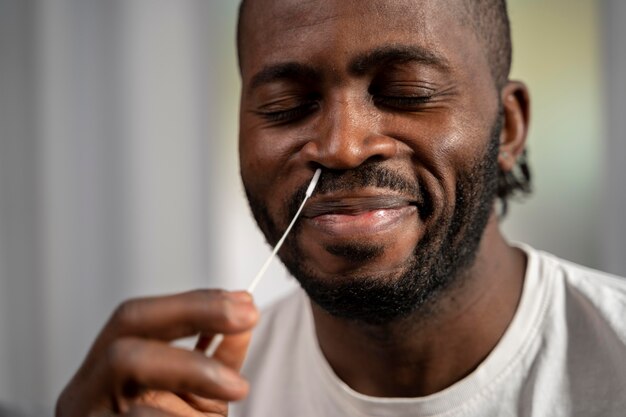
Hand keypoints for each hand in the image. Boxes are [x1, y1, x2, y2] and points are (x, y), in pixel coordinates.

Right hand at [56, 290, 258, 416]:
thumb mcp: (194, 395)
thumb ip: (216, 357)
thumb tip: (244, 316)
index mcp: (101, 372)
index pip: (137, 318)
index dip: (192, 303)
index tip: (244, 303)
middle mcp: (83, 397)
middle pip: (127, 342)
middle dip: (192, 319)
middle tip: (247, 318)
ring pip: (130, 381)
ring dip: (193, 372)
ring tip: (237, 387)